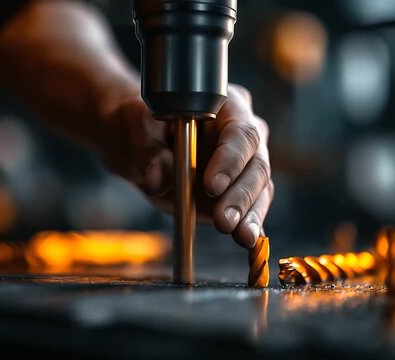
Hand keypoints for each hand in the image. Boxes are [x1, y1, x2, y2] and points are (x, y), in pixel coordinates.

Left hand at [99, 84, 272, 248]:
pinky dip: (250, 224)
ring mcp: (245, 163)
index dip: (230, 159)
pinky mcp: (240, 191)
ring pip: (260, 187)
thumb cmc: (140, 124)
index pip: (240, 131)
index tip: (212, 185)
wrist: (139, 142)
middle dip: (241, 195)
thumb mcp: (135, 127)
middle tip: (224, 220)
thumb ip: (146, 149)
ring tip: (240, 236)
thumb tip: (157, 177)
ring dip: (250, 214)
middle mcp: (243, 133)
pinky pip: (253, 207)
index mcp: (225, 104)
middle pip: (257, 162)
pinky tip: (249, 241)